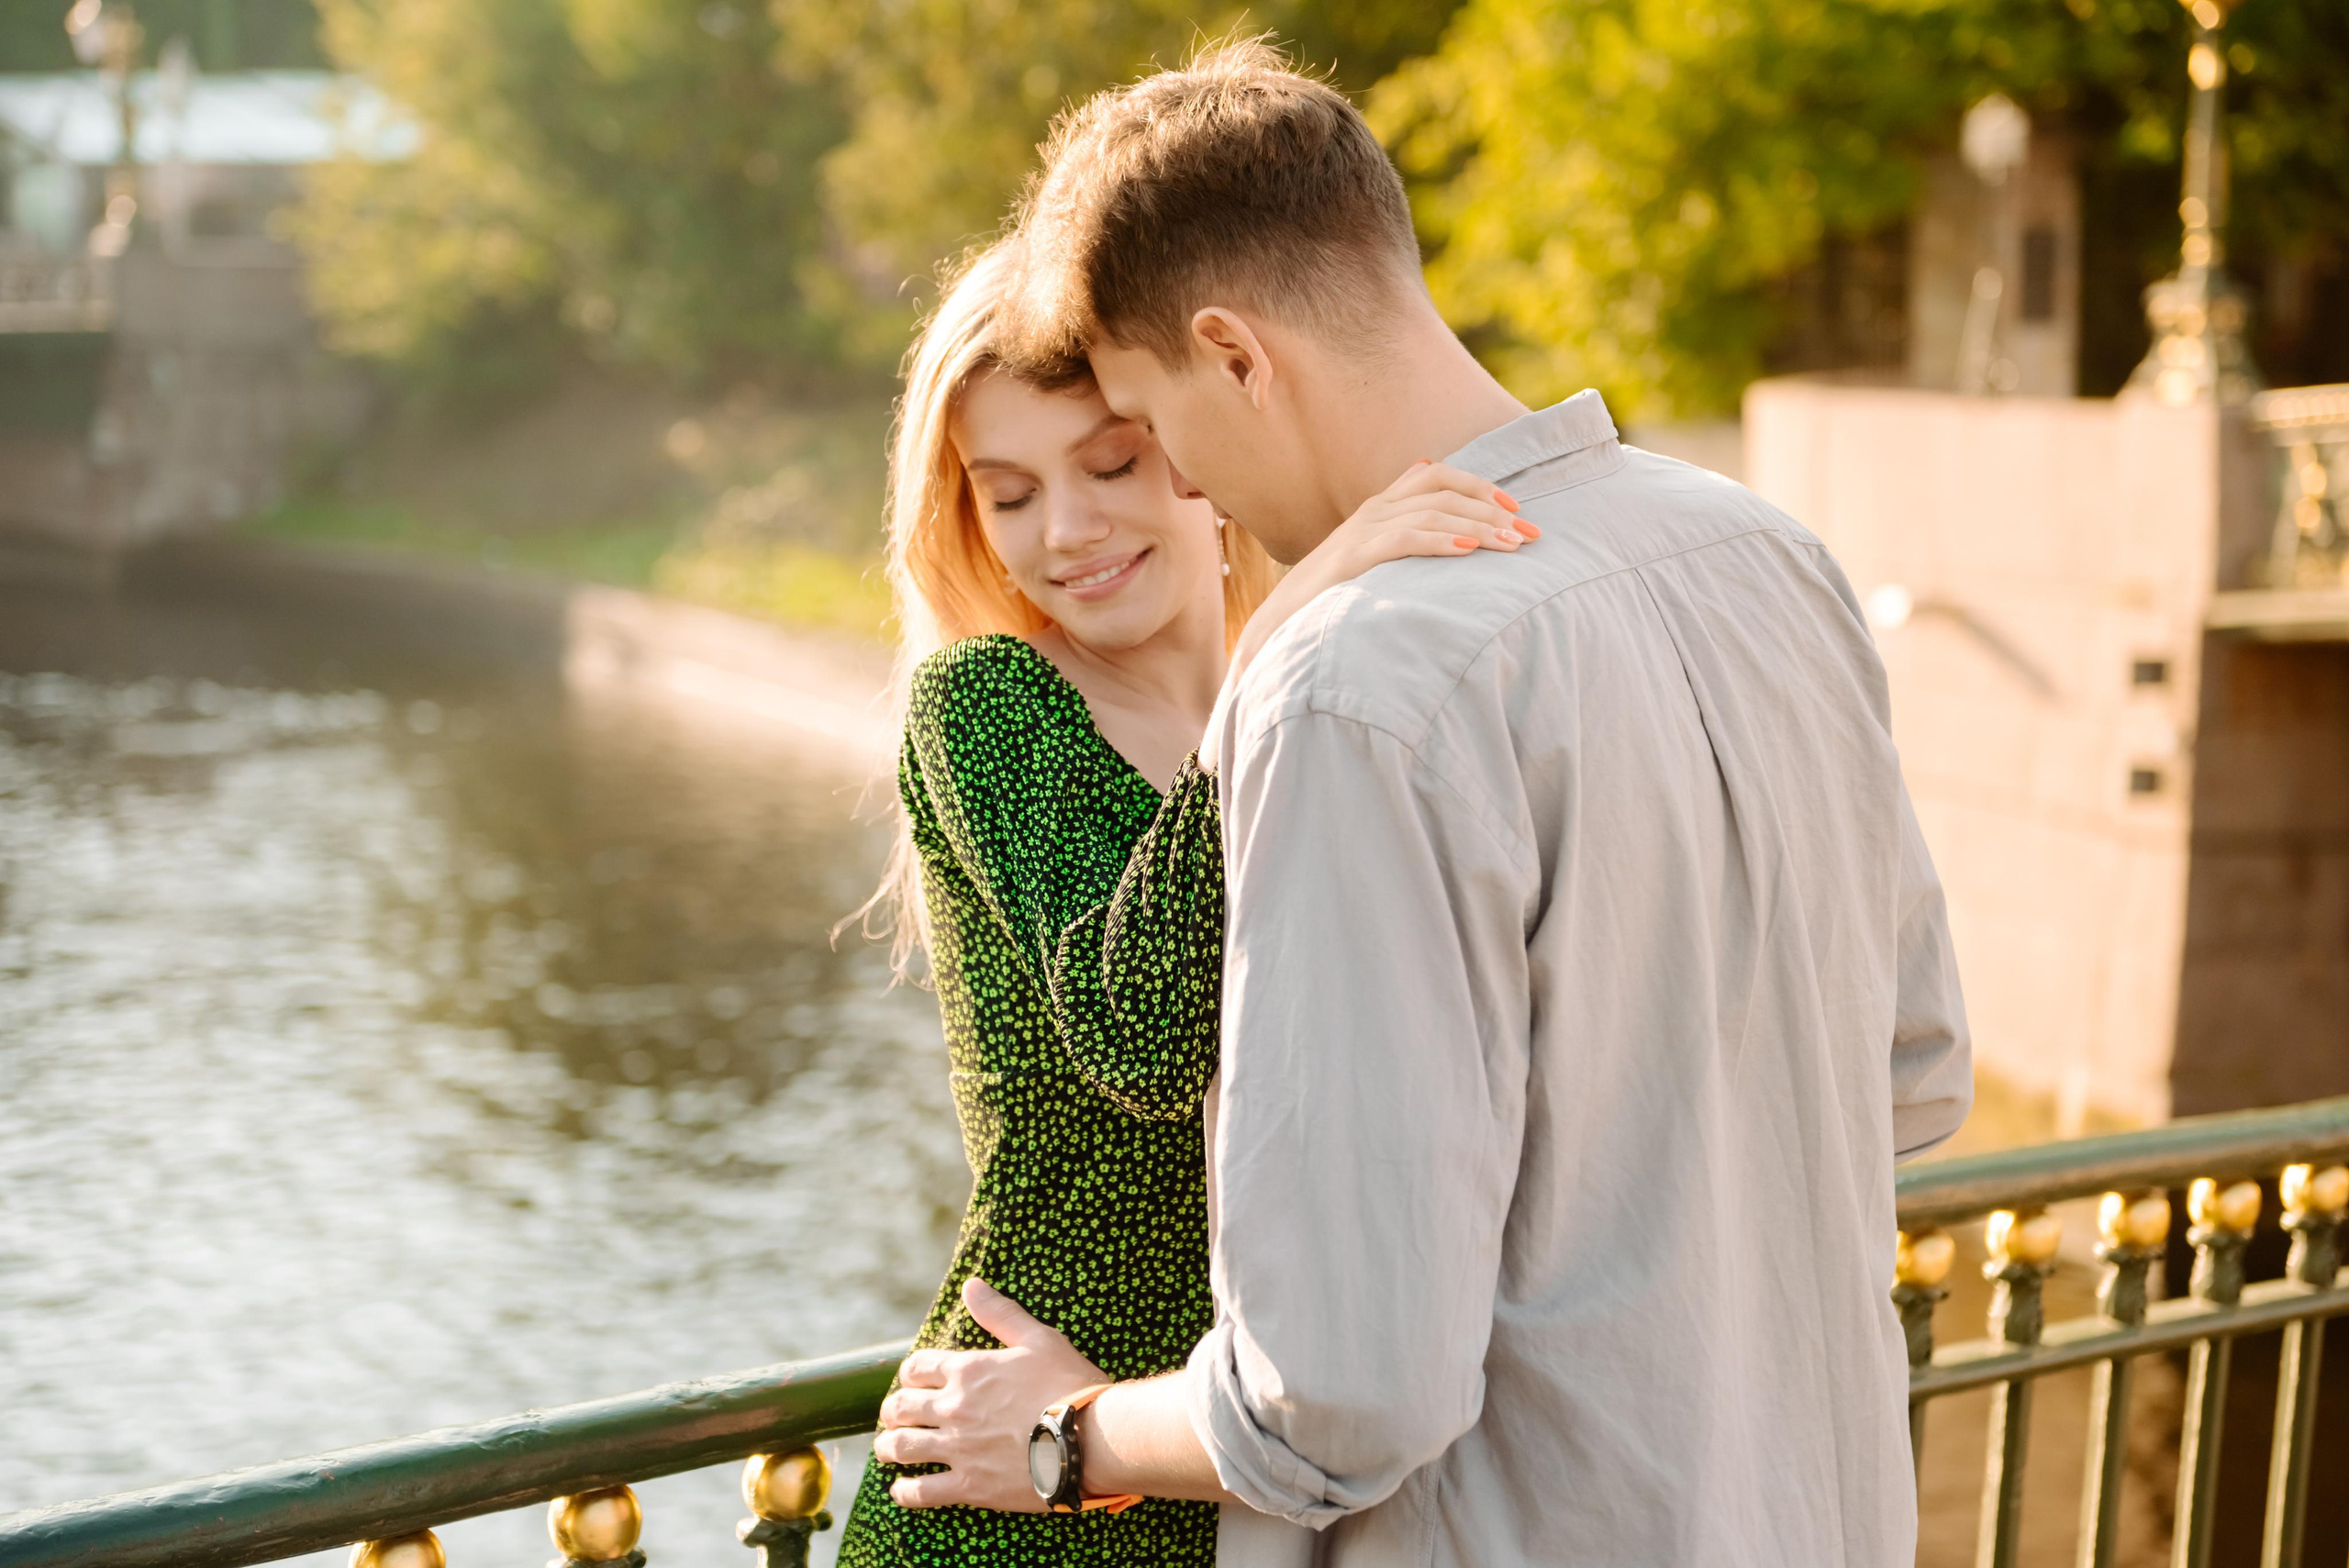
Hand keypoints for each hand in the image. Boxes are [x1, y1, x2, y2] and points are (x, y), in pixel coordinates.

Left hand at [875, 1277, 1109, 1511]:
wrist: (1090, 1439)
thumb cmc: (1069, 1385)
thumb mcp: (1039, 1339)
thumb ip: (1000, 1313)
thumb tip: (971, 1286)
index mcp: (968, 1371)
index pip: (917, 1367)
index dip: (909, 1374)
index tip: (912, 1381)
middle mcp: (954, 1408)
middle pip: (900, 1407)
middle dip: (892, 1410)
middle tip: (894, 1416)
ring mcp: (958, 1448)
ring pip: (902, 1448)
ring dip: (888, 1447)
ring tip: (887, 1449)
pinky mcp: (969, 1486)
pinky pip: (922, 1492)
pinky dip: (904, 1492)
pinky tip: (900, 1490)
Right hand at [1308, 459, 1533, 580]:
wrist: (1285, 614)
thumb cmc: (1335, 585)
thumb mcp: (1370, 545)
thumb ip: (1399, 512)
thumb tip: (1426, 467)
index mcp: (1382, 504)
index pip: (1439, 476)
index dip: (1480, 486)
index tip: (1517, 510)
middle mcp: (1375, 509)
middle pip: (1443, 493)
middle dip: (1492, 512)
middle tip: (1531, 535)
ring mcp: (1363, 531)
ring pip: (1432, 514)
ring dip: (1477, 529)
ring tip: (1511, 546)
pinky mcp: (1356, 557)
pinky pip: (1405, 540)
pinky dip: (1441, 542)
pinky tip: (1468, 552)